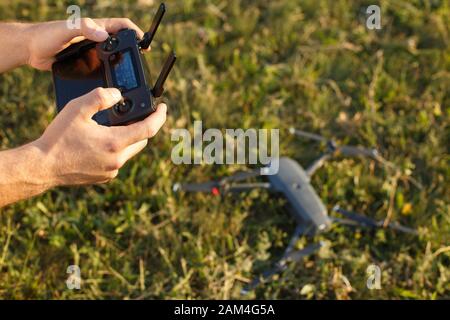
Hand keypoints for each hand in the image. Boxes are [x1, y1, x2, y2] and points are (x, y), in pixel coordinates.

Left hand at [26, 18, 147, 70]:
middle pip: (121, 41)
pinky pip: (103, 66)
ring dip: (123, 62)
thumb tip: (103, 34)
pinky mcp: (87, 63)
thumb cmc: (45, 35)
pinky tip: (114, 81)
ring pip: (114, 55)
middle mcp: (96, 38)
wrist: (30, 50)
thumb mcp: (64, 29)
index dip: (135, 32)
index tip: (144, 43)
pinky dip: (111, 72)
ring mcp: (92, 51)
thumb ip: (83, 28)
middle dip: (133, 48)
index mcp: (95, 27)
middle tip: (141, 61)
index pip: (121, 26)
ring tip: (131, 73)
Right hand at [32, 87, 166, 185]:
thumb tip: (118, 94)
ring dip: (128, 139)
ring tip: (114, 126)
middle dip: (142, 126)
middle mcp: (117, 159)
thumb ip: (100, 97)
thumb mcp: (77, 109)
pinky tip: (101, 143)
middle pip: (141, 141)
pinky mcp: (104, 177)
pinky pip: (118, 160)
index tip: (163, 107)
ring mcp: (111, 170)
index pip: (149, 129)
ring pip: (130, 151)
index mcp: (115, 142)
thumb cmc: (58, 139)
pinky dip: (116, 150)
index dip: (159, 116)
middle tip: (135, 115)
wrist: (42, 167)